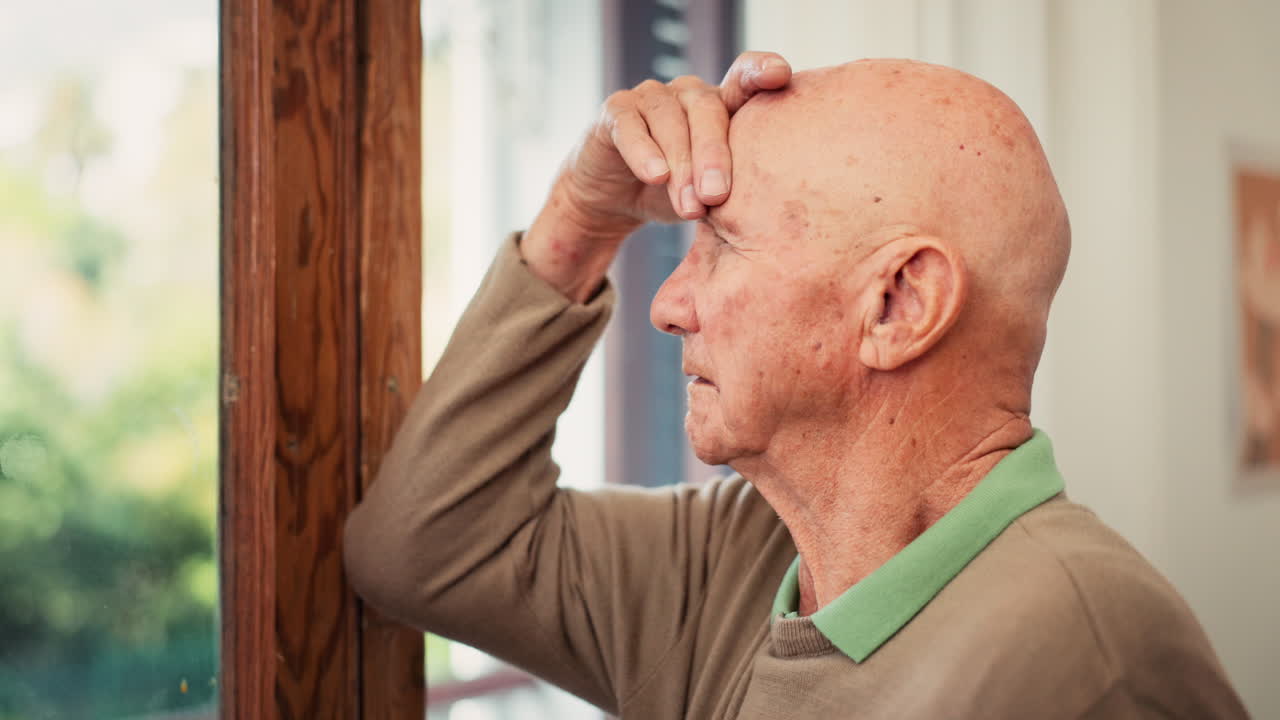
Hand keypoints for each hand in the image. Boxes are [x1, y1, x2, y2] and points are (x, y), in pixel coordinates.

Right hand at [566, 50, 792, 229]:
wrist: (617, 201)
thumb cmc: (676, 193)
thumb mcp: (711, 195)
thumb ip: (733, 189)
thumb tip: (759, 213)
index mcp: (722, 105)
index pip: (745, 78)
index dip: (761, 70)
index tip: (779, 74)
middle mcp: (689, 93)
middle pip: (707, 110)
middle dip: (714, 155)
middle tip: (717, 196)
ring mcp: (651, 96)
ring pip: (669, 119)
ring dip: (680, 165)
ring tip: (689, 207)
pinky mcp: (616, 110)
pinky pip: (630, 125)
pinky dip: (643, 152)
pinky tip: (655, 176)